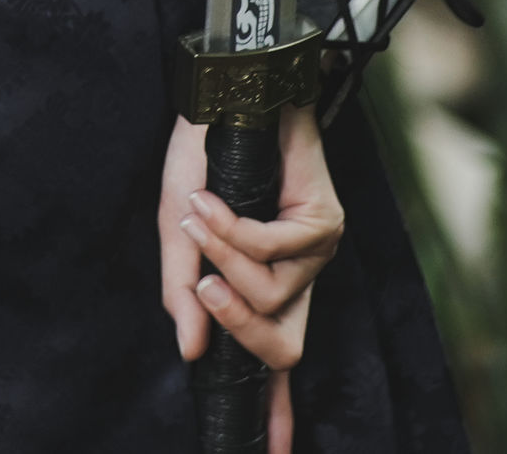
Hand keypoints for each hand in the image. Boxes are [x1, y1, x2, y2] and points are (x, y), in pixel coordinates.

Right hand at [158, 105, 342, 453]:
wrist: (225, 95)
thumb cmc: (204, 158)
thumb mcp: (179, 231)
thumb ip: (185, 291)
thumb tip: (192, 352)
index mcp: (267, 285)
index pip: (275, 361)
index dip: (277, 412)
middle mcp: (300, 277)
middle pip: (284, 348)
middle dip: (235, 323)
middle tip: (200, 285)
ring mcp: (319, 251)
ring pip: (273, 297)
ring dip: (222, 258)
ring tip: (199, 214)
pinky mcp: (327, 221)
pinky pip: (275, 252)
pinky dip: (233, 232)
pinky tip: (212, 203)